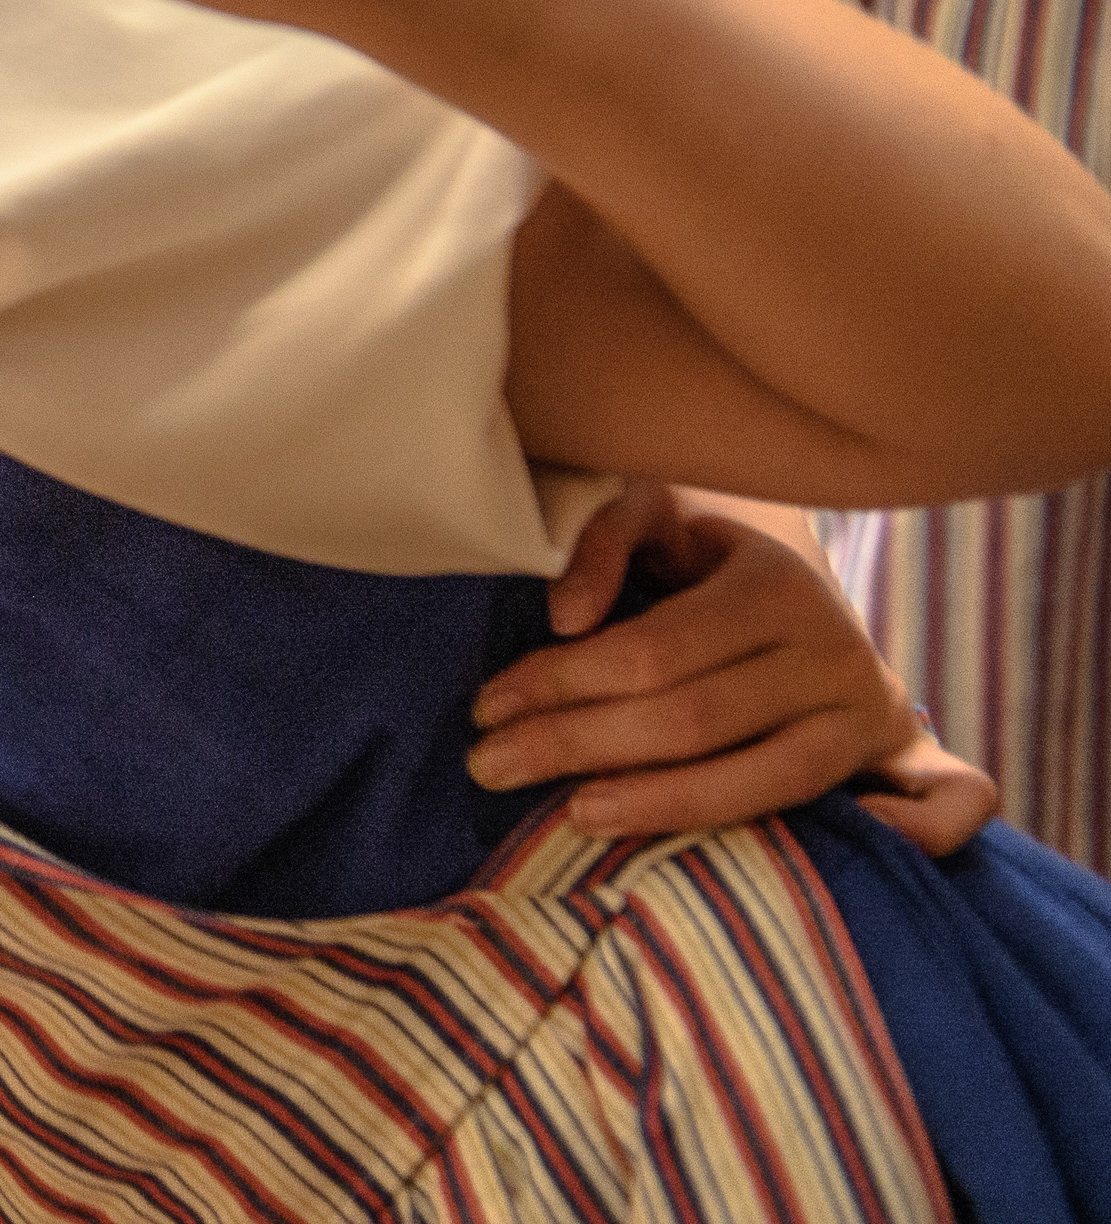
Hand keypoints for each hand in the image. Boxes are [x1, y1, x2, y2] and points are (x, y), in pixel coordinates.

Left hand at [468, 483, 1000, 853]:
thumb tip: (565, 616)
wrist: (810, 587)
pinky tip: (707, 853)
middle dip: (580, 746)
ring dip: (656, 807)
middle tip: (488, 765)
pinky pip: (859, 808)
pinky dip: (807, 828)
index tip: (487, 706)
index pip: (653, 651)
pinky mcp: (880, 758)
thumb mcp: (655, 513)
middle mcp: (834, 652)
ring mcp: (866, 713)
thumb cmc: (707, 551)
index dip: (563, 681)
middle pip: (694, 719)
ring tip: (567, 816)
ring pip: (759, 779)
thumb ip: (602, 541)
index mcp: (775, 586)